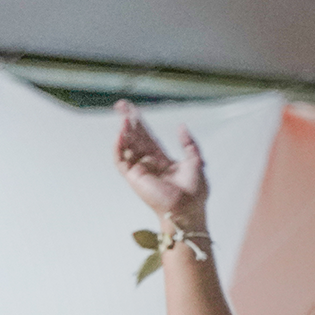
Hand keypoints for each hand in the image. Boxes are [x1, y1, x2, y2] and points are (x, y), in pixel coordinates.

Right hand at [113, 101, 208, 224]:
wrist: (188, 208)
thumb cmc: (194, 191)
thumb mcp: (196, 161)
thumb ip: (188, 143)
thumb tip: (181, 126)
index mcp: (161, 159)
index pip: (147, 136)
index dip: (140, 122)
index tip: (131, 109)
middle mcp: (148, 163)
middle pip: (134, 137)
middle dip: (128, 121)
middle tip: (120, 105)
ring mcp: (139, 170)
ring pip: (127, 146)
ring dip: (124, 131)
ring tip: (125, 117)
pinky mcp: (133, 177)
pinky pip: (120, 160)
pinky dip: (118, 147)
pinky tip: (120, 134)